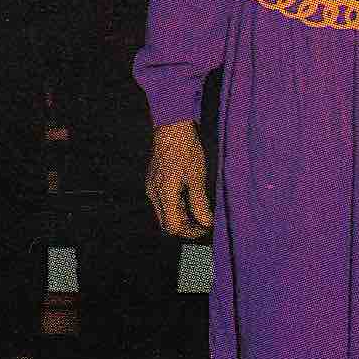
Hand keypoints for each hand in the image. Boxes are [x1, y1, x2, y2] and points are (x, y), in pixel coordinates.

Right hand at [146, 120, 211, 238]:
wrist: (171, 127)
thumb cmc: (185, 150)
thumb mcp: (196, 177)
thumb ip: (199, 203)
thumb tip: (206, 223)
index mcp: (164, 195)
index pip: (173, 227)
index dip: (190, 231)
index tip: (206, 227)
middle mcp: (154, 194)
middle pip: (167, 223)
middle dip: (186, 227)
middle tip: (204, 222)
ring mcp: (152, 188)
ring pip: (165, 213)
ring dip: (181, 217)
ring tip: (199, 211)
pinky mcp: (154, 181)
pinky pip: (164, 202)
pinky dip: (176, 206)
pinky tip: (190, 199)